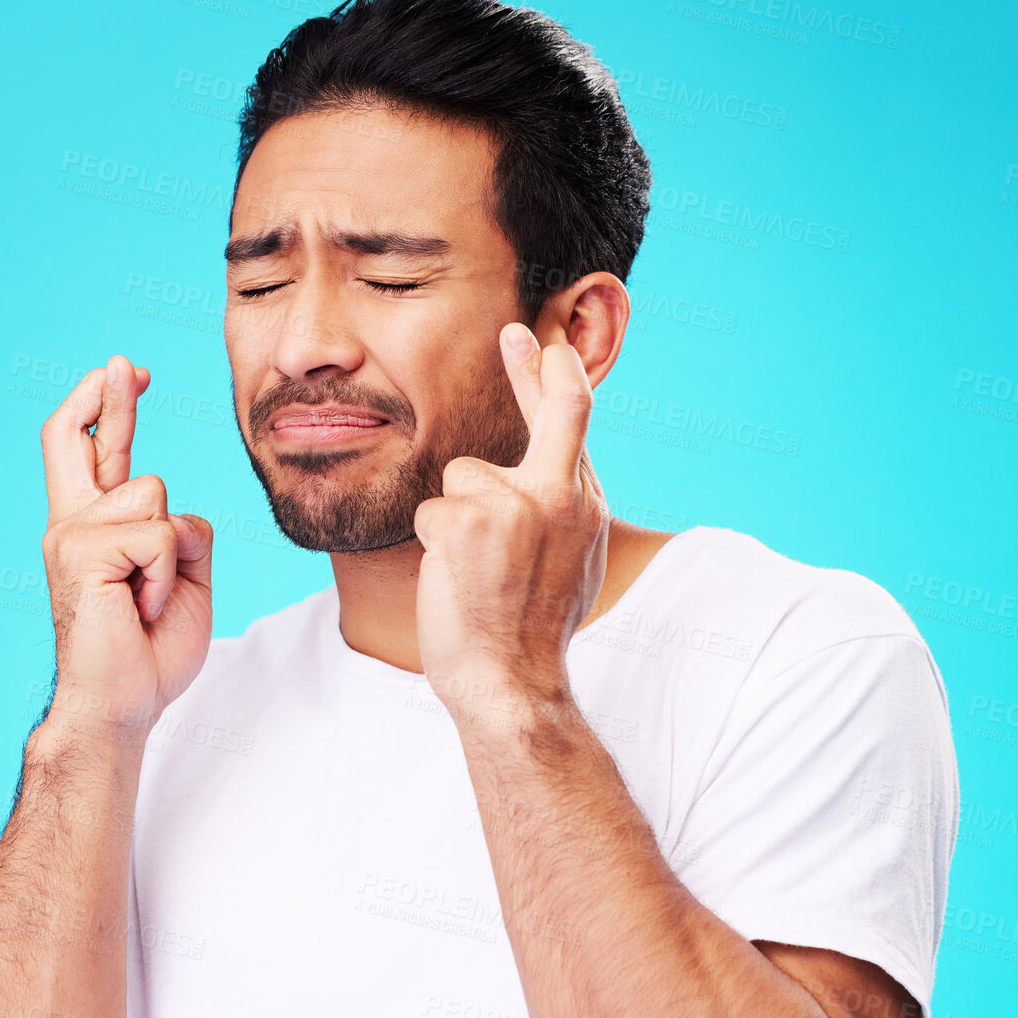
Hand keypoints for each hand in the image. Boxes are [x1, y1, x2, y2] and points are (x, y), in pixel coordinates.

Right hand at [39, 354, 213, 739]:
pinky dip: (167, 574)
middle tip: (128, 363)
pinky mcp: (80, 552)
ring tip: (149, 600)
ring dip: (174, 554)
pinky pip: (158, 535)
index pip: (91, 451)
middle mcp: (72, 523)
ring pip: (155, 497)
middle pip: (81, 438)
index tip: (127, 373)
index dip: (107, 407)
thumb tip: (176, 510)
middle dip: (109, 396)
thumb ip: (182, 533)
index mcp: (95, 528)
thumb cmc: (150, 651)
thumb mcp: (185, 578)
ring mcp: (70, 534)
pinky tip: (143, 607)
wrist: (123, 704)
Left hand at [412, 324, 609, 720]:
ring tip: (473, 571)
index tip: (543, 345)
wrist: (512, 684)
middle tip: (517, 332)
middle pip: (552, 410)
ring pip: (463, 476)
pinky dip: (433, 545)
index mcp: (585, 507)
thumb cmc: (530, 634)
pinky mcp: (468, 519)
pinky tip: (453, 580)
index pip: (573, 425)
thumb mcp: (567, 566)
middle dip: (534, 367)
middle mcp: (561, 495)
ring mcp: (516, 503)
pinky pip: (432, 511)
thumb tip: (554, 478)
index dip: (553, 378)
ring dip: (455, 519)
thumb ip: (561, 513)